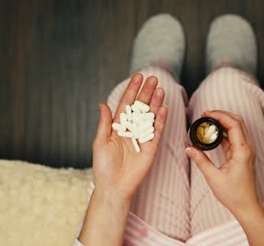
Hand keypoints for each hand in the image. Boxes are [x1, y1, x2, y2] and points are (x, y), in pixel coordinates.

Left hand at [93, 73, 167, 201]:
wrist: (114, 186)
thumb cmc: (104, 166)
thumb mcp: (100, 142)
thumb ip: (105, 123)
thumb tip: (103, 104)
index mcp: (118, 126)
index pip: (126, 104)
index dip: (132, 90)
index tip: (138, 77)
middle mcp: (131, 129)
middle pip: (141, 107)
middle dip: (147, 92)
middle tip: (154, 78)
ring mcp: (142, 137)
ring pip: (151, 116)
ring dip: (156, 103)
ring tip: (160, 89)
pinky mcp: (151, 147)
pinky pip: (157, 131)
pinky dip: (160, 120)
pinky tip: (163, 108)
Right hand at [185, 110, 258, 215]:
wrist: (246, 205)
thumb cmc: (234, 194)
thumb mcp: (213, 178)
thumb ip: (201, 161)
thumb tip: (189, 149)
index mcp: (243, 151)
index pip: (234, 124)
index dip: (219, 115)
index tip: (206, 114)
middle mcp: (247, 148)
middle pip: (238, 121)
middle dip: (222, 115)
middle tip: (205, 114)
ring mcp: (246, 150)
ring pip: (237, 127)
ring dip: (224, 121)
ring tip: (207, 121)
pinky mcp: (243, 154)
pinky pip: (234, 137)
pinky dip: (224, 132)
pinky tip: (212, 133)